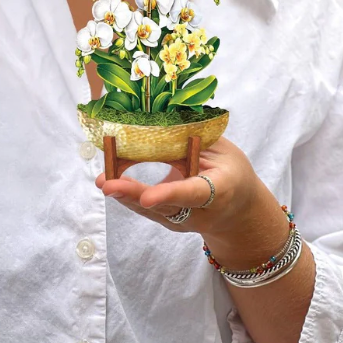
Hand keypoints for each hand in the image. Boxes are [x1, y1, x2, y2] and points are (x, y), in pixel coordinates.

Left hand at [96, 136, 264, 237]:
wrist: (240, 211)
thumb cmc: (231, 172)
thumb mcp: (221, 151)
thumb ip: (193, 141)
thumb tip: (159, 121)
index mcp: (220, 190)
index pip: (193, 193)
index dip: (169, 194)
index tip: (147, 198)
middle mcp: (201, 213)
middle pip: (165, 207)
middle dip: (134, 195)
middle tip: (108, 185)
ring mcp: (184, 221)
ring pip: (152, 211)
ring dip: (125, 195)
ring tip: (103, 181)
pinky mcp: (170, 222)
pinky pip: (147, 209)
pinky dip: (128, 194)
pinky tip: (110, 181)